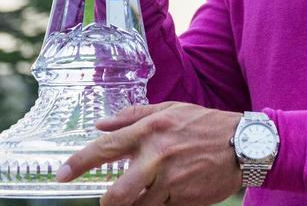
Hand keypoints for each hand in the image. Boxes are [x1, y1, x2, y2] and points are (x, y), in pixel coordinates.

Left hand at [56, 102, 242, 204]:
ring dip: (135, 204)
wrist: (245, 145)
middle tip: (108, 200)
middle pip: (118, 193)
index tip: (61, 173)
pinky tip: (168, 193)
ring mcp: (172, 181)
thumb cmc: (205, 125)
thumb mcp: (171, 110)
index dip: (78, 163)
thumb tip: (101, 124)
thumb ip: (133, 115)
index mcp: (151, 130)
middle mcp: (158, 157)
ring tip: (144, 194)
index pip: (105, 148)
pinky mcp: (184, 199)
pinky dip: (158, 204)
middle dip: (108, 202)